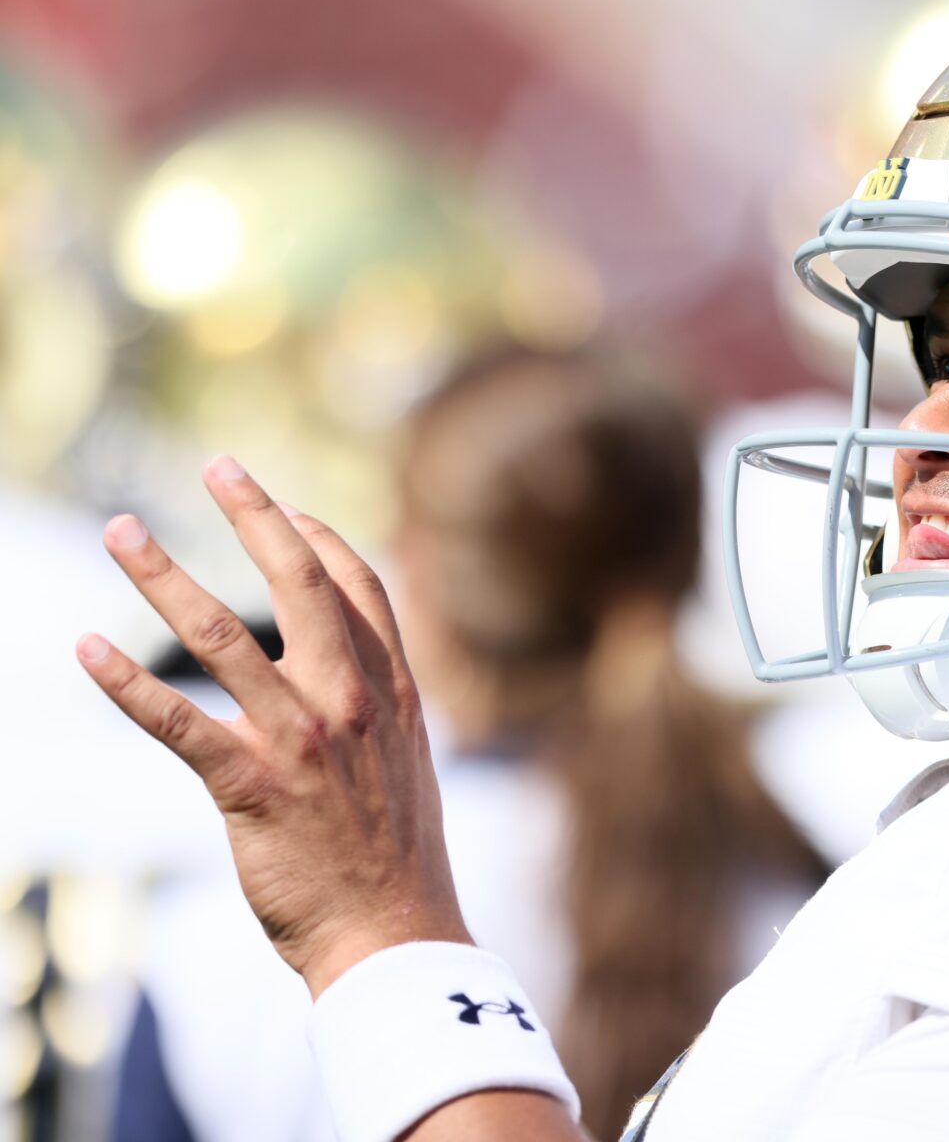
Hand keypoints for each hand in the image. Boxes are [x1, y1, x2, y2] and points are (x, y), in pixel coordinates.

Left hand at [77, 456, 470, 994]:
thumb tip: (364, 681)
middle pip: (301, 583)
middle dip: (256, 516)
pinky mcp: (252, 787)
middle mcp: (351, 701)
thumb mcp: (409, 765)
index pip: (360, 588)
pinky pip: (177, 722)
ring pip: (226, 636)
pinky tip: (86, 649)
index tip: (282, 504)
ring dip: (164, 577)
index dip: (319, 536)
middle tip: (217, 467)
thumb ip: (383, 711)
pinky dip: (126, 682)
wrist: (395, 935)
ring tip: (122, 532)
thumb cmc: (396, 859)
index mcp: (394, 692)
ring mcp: (302, 740)